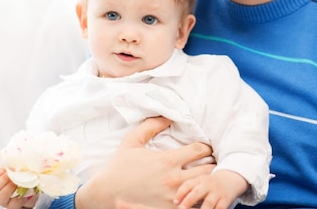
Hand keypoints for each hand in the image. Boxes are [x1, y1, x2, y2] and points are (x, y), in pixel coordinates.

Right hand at [0, 146, 37, 208]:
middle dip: (3, 180)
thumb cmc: (15, 179)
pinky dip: (20, 195)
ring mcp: (3, 202)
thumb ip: (1, 160)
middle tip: (13, 173)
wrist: (28, 191)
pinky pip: (13, 203)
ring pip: (1, 196)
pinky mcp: (12, 207)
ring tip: (19, 181)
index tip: (3, 169)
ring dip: (10, 187)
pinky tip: (25, 189)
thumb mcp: (8, 168)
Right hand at [75, 117, 214, 208]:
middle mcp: (174, 179)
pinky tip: (194, 191)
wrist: (106, 193)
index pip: (200, 150)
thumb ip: (151, 125)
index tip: (204, 147)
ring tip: (204, 176)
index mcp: (167, 160)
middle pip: (207, 170)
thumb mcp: (132, 140)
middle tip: (209, 161)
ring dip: (206, 180)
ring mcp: (173, 198)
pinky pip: (193, 203)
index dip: (205, 147)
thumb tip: (168, 117)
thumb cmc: (119, 166)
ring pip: (203, 187)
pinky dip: (197, 196)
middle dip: (210, 163)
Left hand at [174, 171, 247, 208]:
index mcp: (199, 179)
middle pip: (197, 192)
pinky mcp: (225, 200)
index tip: (175, 202)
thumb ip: (187, 189)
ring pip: (208, 203)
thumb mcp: (198, 182)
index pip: (188, 184)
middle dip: (189, 201)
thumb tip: (175, 202)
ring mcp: (217, 192)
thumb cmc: (208, 184)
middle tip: (181, 208)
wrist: (230, 178)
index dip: (181, 192)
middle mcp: (207, 185)